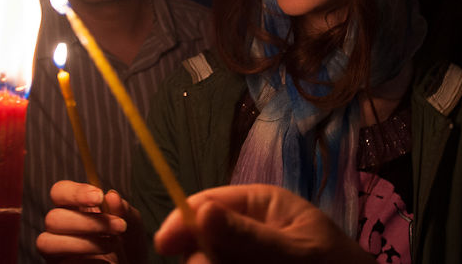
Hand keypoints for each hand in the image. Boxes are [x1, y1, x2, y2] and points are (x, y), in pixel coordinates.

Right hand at [36, 180, 145, 262]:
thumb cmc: (128, 245)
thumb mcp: (132, 224)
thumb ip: (123, 209)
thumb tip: (111, 196)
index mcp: (73, 208)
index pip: (59, 192)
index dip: (75, 192)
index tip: (99, 196)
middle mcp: (60, 229)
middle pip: (53, 218)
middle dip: (88, 222)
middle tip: (119, 226)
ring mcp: (57, 252)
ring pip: (48, 242)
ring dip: (85, 243)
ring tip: (113, 245)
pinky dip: (89, 262)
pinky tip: (105, 262)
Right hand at [155, 184, 374, 263]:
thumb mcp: (297, 251)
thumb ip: (250, 237)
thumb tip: (201, 212)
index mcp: (257, 204)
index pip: (206, 203)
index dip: (181, 222)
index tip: (164, 245)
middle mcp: (244, 228)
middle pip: (201, 239)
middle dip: (203, 255)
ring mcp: (243, 253)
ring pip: (209, 258)